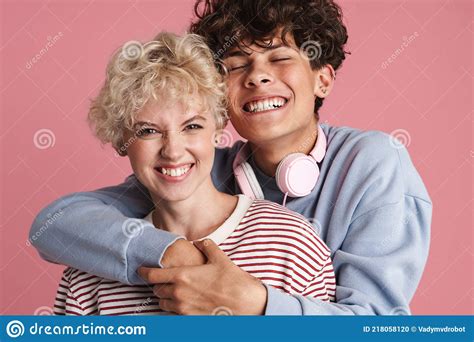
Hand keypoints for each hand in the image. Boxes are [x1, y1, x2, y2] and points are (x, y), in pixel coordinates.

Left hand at [138, 239, 267, 314]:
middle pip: (157, 290)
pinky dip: (175, 307)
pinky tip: (185, 302)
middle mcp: (179, 293)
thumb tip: (199, 242)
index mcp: (182, 276)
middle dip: (158, 284)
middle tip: (165, 279)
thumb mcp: (219, 258)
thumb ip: (206, 246)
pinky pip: (174, 314)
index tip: (141, 269)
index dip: (144, 271)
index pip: (153, 275)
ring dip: (165, 297)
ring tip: (174, 291)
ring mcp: (183, 308)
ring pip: (163, 303)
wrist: (246, 304)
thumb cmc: (233, 281)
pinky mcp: (190, 319)